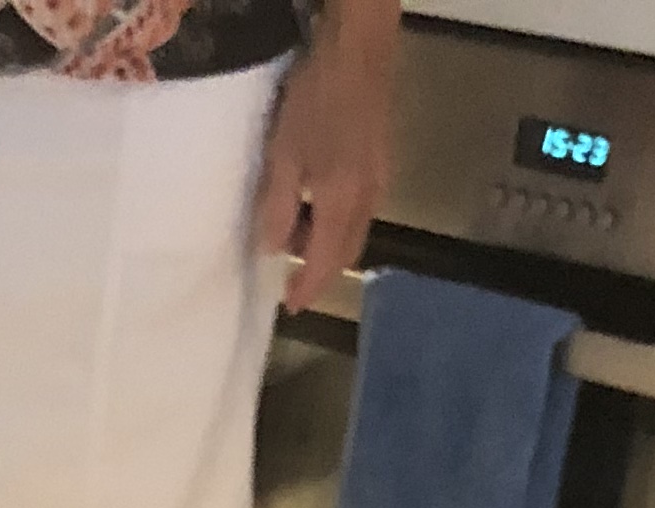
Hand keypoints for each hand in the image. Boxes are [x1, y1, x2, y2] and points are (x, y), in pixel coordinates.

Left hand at [253, 6, 399, 311]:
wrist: (357, 53)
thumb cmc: (314, 102)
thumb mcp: (283, 157)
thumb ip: (278, 208)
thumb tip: (273, 249)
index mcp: (343, 204)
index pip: (326, 263)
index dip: (309, 287)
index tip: (292, 306)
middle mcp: (369, 199)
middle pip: (348, 251)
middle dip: (322, 270)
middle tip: (294, 277)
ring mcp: (380, 178)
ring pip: (356, 229)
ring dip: (330, 244)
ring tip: (299, 240)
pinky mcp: (381, 160)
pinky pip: (362, 207)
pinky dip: (340, 221)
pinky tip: (319, 206)